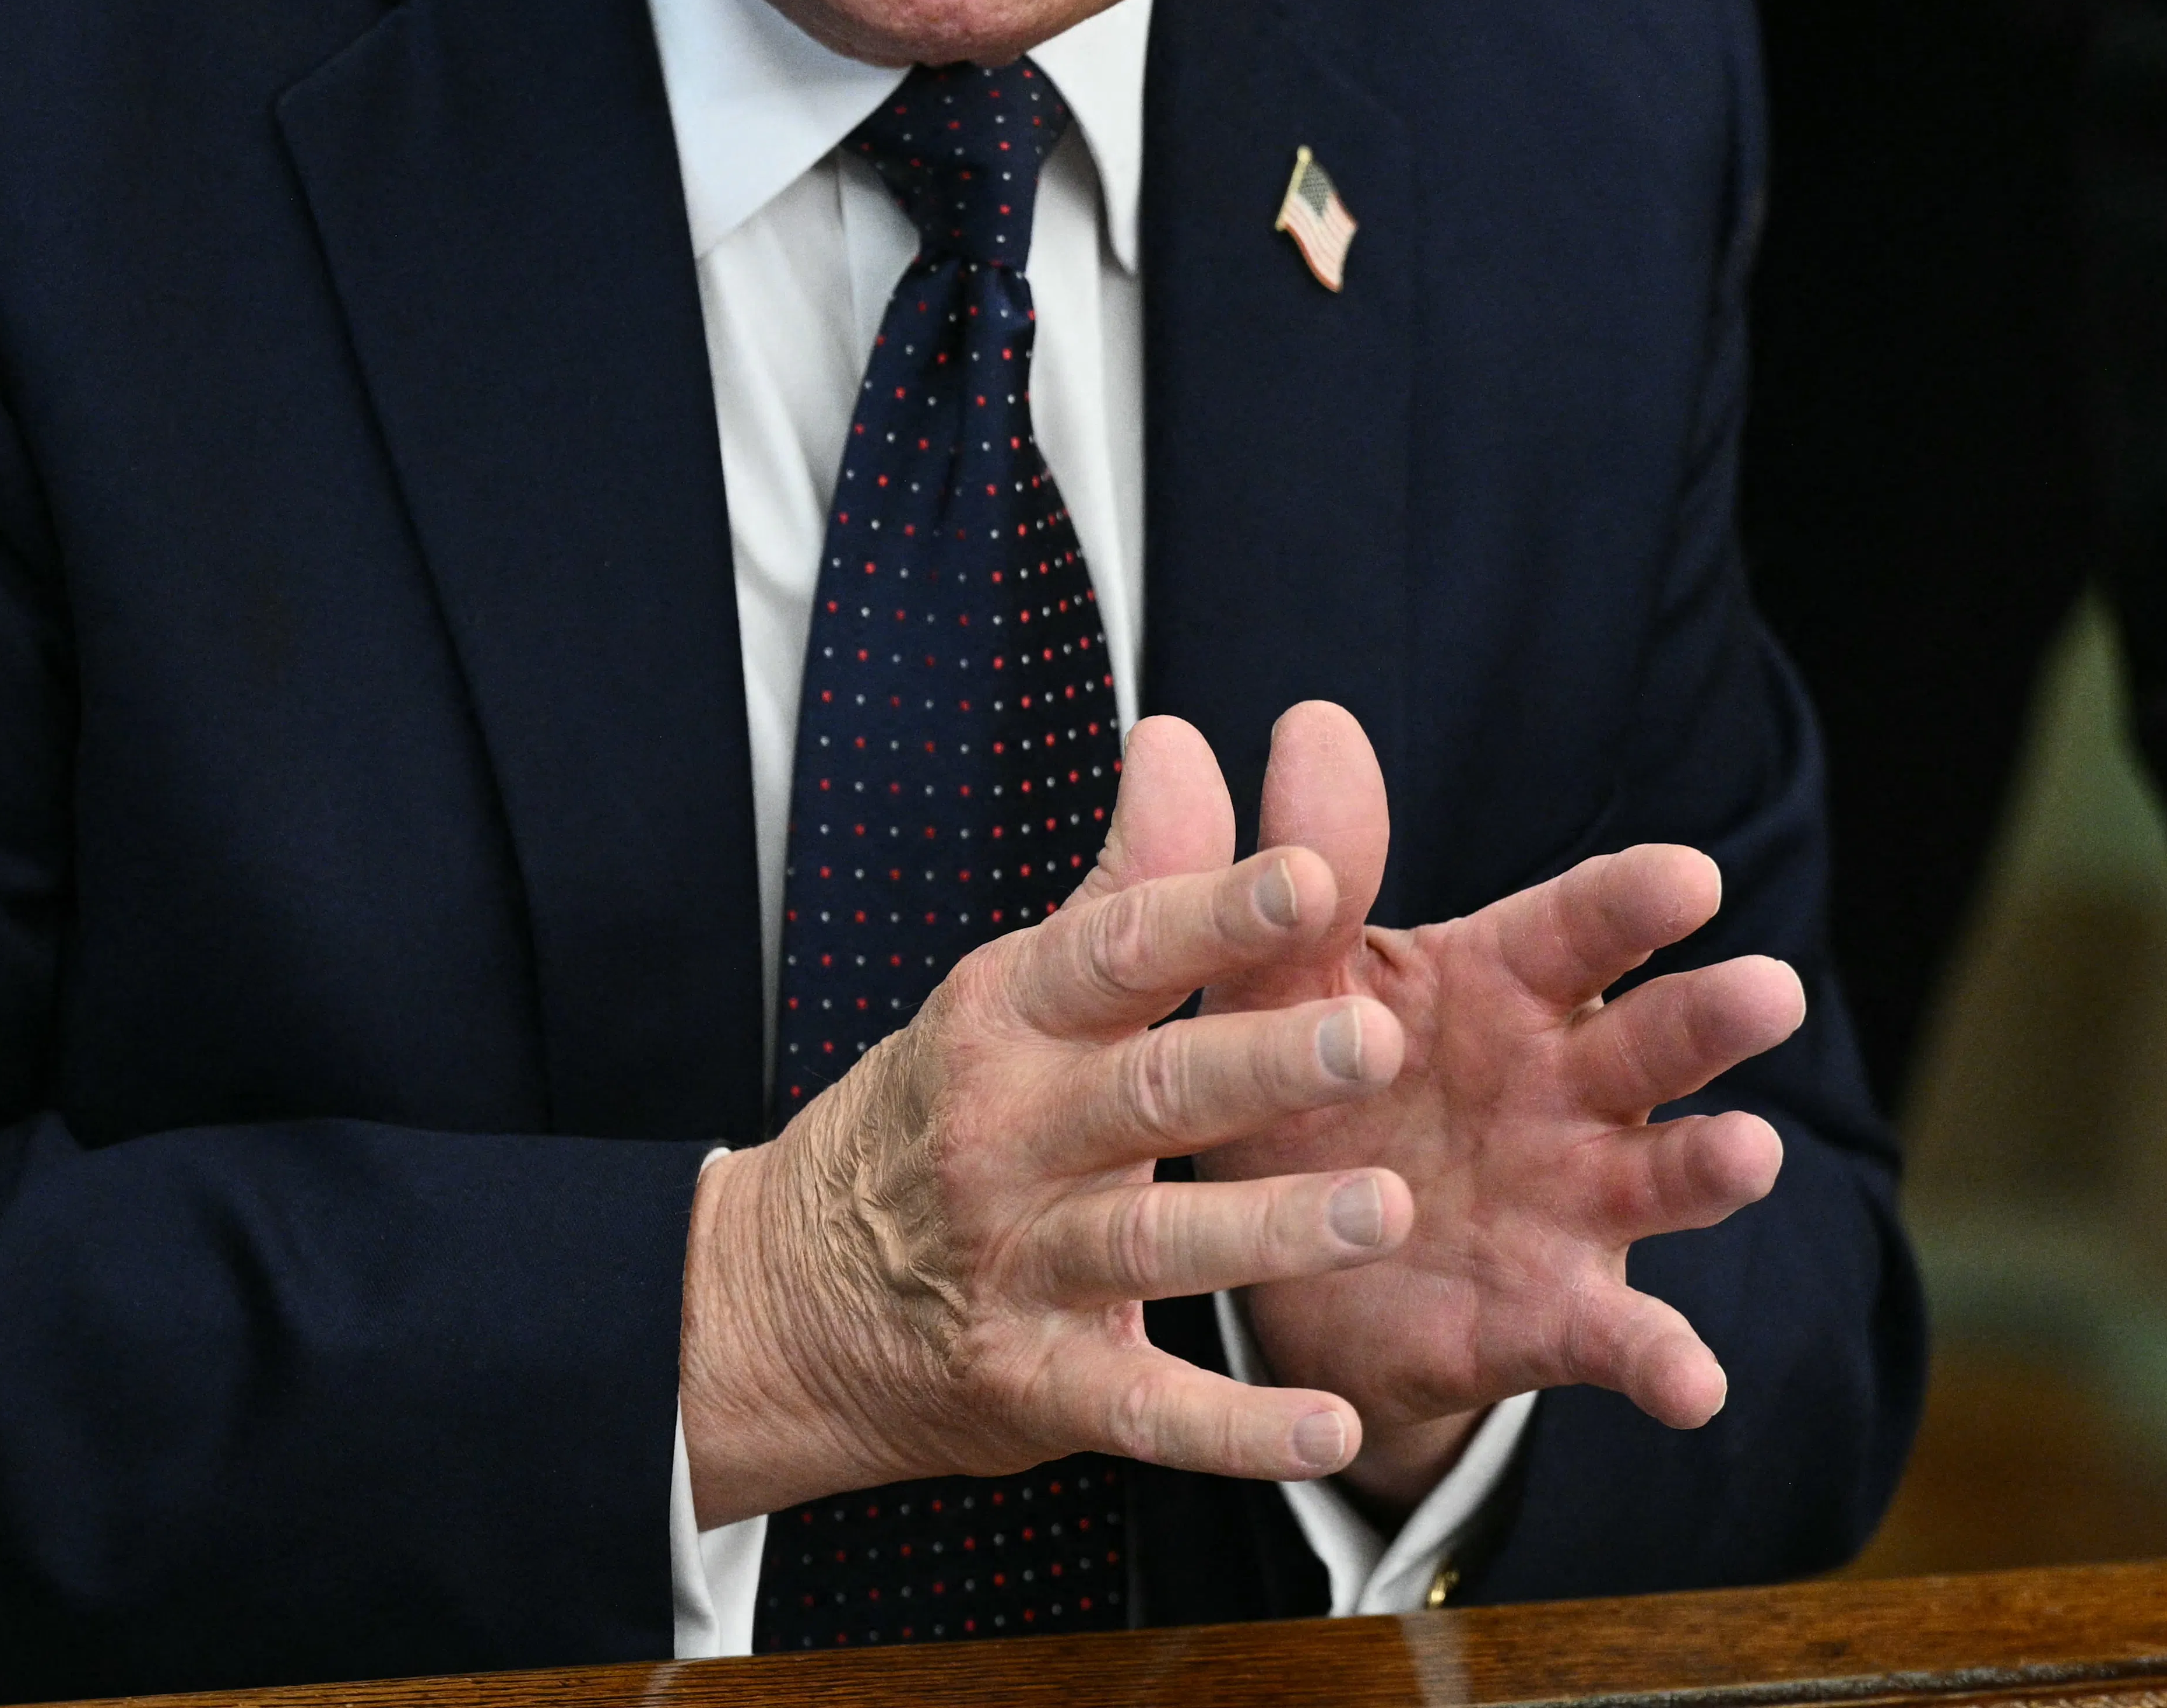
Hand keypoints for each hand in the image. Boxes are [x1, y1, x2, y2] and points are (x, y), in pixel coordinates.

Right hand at [677, 717, 1419, 1525]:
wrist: (780, 1297)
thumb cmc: (940, 1112)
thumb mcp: (1014, 989)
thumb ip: (1128, 878)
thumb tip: (1183, 738)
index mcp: (1012, 1020)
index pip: (1118, 951)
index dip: (1214, 914)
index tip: (1312, 879)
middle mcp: (1009, 1134)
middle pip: (1147, 1091)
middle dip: (1263, 1066)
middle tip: (1376, 1042)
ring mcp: (1018, 1265)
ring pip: (1151, 1246)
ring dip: (1269, 1231)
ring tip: (1385, 1212)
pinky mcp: (1036, 1384)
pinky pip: (1143, 1408)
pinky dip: (1233, 1428)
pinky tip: (1329, 1429)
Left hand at [1204, 702, 1802, 1514]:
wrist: (1277, 1258)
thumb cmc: (1303, 1081)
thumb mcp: (1284, 978)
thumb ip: (1306, 871)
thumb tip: (1307, 721)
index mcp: (1503, 985)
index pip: (1578, 927)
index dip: (1632, 901)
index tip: (1689, 875)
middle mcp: (1565, 1086)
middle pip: (1653, 1041)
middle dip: (1709, 1016)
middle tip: (1769, 990)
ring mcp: (1573, 1202)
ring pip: (1662, 1175)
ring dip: (1712, 1166)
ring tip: (1751, 1153)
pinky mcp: (1550, 1314)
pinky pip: (1617, 1338)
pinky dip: (1663, 1361)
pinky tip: (1694, 1385)